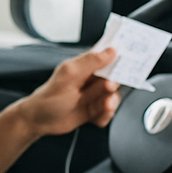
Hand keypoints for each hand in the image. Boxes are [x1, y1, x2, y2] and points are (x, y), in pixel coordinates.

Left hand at [0, 48, 119, 172]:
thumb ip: (90, 62)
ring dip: (110, 103)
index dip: (121, 55)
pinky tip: (95, 117)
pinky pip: (107, 113)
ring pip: (113, 97)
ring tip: (103, 106)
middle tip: (108, 88)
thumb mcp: (69, 75)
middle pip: (115, 78)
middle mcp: (91, 79)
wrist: (38, 121)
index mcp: (84, 65)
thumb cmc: (48, 97)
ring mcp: (92, 96)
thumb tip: (111, 50)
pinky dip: (104, 116)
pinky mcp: (93, 111)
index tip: (133, 58)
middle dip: (114, 84)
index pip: (107, 55)